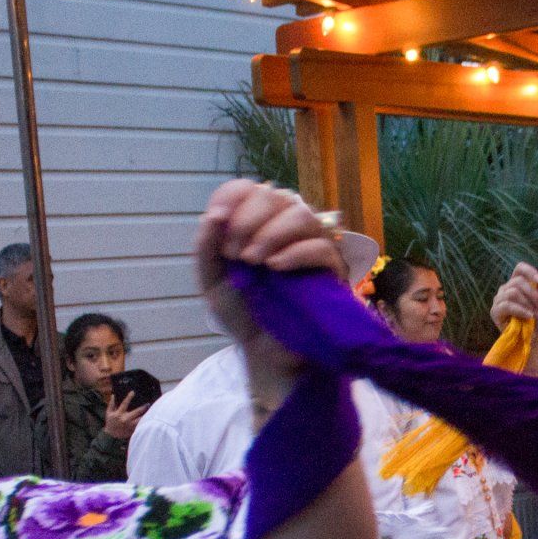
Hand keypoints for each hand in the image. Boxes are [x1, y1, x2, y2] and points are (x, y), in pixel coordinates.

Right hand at [103, 391, 147, 440]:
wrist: (111, 436)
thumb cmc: (110, 423)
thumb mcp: (108, 413)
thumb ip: (111, 404)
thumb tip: (113, 395)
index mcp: (119, 414)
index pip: (124, 403)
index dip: (129, 397)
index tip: (133, 392)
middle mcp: (125, 419)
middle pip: (136, 412)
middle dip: (143, 407)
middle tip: (148, 404)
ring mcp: (130, 425)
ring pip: (140, 420)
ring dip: (146, 415)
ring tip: (152, 411)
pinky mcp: (132, 430)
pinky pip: (140, 425)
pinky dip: (144, 422)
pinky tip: (149, 419)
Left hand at [197, 180, 338, 376]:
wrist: (264, 350)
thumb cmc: (242, 312)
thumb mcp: (212, 280)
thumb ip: (206, 247)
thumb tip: (214, 215)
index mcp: (256, 223)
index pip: (248, 188)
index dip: (232, 199)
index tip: (219, 226)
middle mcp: (285, 227)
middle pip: (275, 195)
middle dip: (249, 219)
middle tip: (236, 254)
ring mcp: (311, 245)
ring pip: (302, 215)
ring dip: (272, 233)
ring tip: (255, 262)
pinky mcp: (331, 269)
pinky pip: (322, 247)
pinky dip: (296, 253)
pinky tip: (276, 268)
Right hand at [490, 259, 537, 330]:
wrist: (532, 337)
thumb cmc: (537, 316)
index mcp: (516, 282)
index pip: (519, 268)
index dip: (529, 271)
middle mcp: (505, 288)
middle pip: (517, 282)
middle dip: (532, 293)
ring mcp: (498, 299)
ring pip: (512, 293)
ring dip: (528, 303)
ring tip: (536, 314)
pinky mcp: (495, 311)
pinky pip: (507, 305)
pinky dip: (520, 310)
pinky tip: (529, 316)